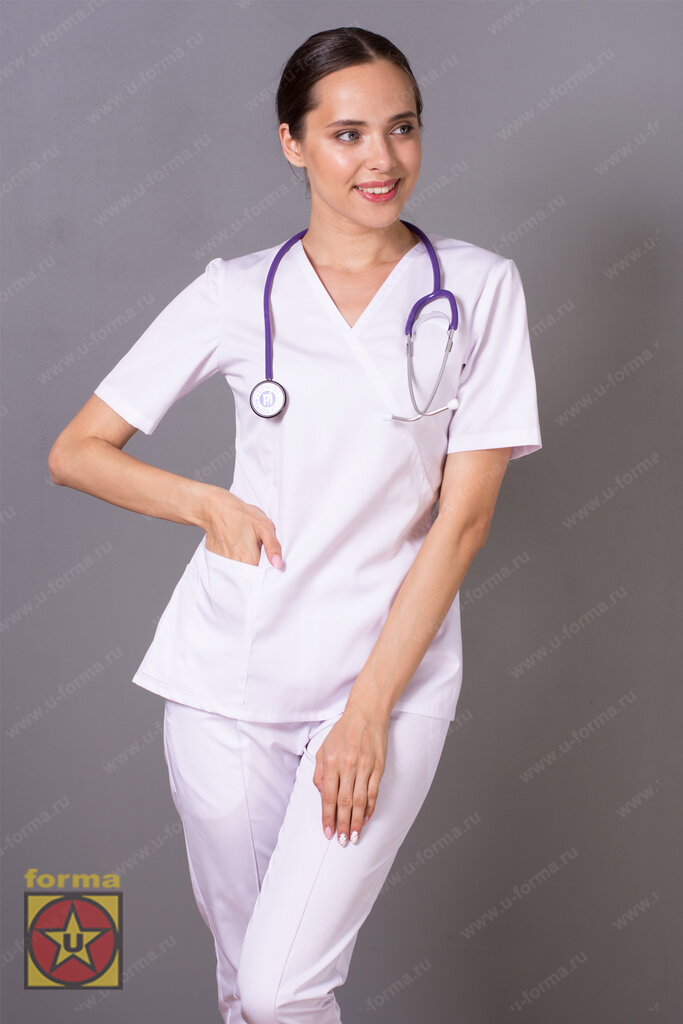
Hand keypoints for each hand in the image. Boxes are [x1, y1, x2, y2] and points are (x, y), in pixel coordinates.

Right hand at [202, 489, 282, 567]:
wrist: (215, 508)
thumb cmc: (241, 515)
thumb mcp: (264, 526)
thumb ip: (273, 547)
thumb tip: (278, 564)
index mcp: (250, 560)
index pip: (260, 576)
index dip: (264, 570)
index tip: (265, 560)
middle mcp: (235, 565)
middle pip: (248, 574)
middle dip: (253, 566)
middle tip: (253, 549)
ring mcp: (223, 563)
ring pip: (237, 569)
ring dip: (242, 562)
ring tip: (243, 545)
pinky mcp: (215, 558)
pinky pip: (227, 564)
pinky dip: (231, 557)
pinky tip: (233, 544)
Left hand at [313, 706, 387, 846]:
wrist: (366, 713)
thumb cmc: (343, 731)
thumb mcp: (323, 748)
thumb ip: (320, 772)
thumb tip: (323, 795)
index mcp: (331, 762)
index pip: (329, 796)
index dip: (328, 817)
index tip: (327, 833)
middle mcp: (347, 766)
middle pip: (344, 802)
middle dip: (342, 825)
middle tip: (341, 841)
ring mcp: (365, 767)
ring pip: (360, 801)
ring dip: (356, 821)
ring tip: (353, 836)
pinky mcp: (378, 767)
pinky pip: (373, 792)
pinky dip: (369, 808)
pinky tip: (366, 819)